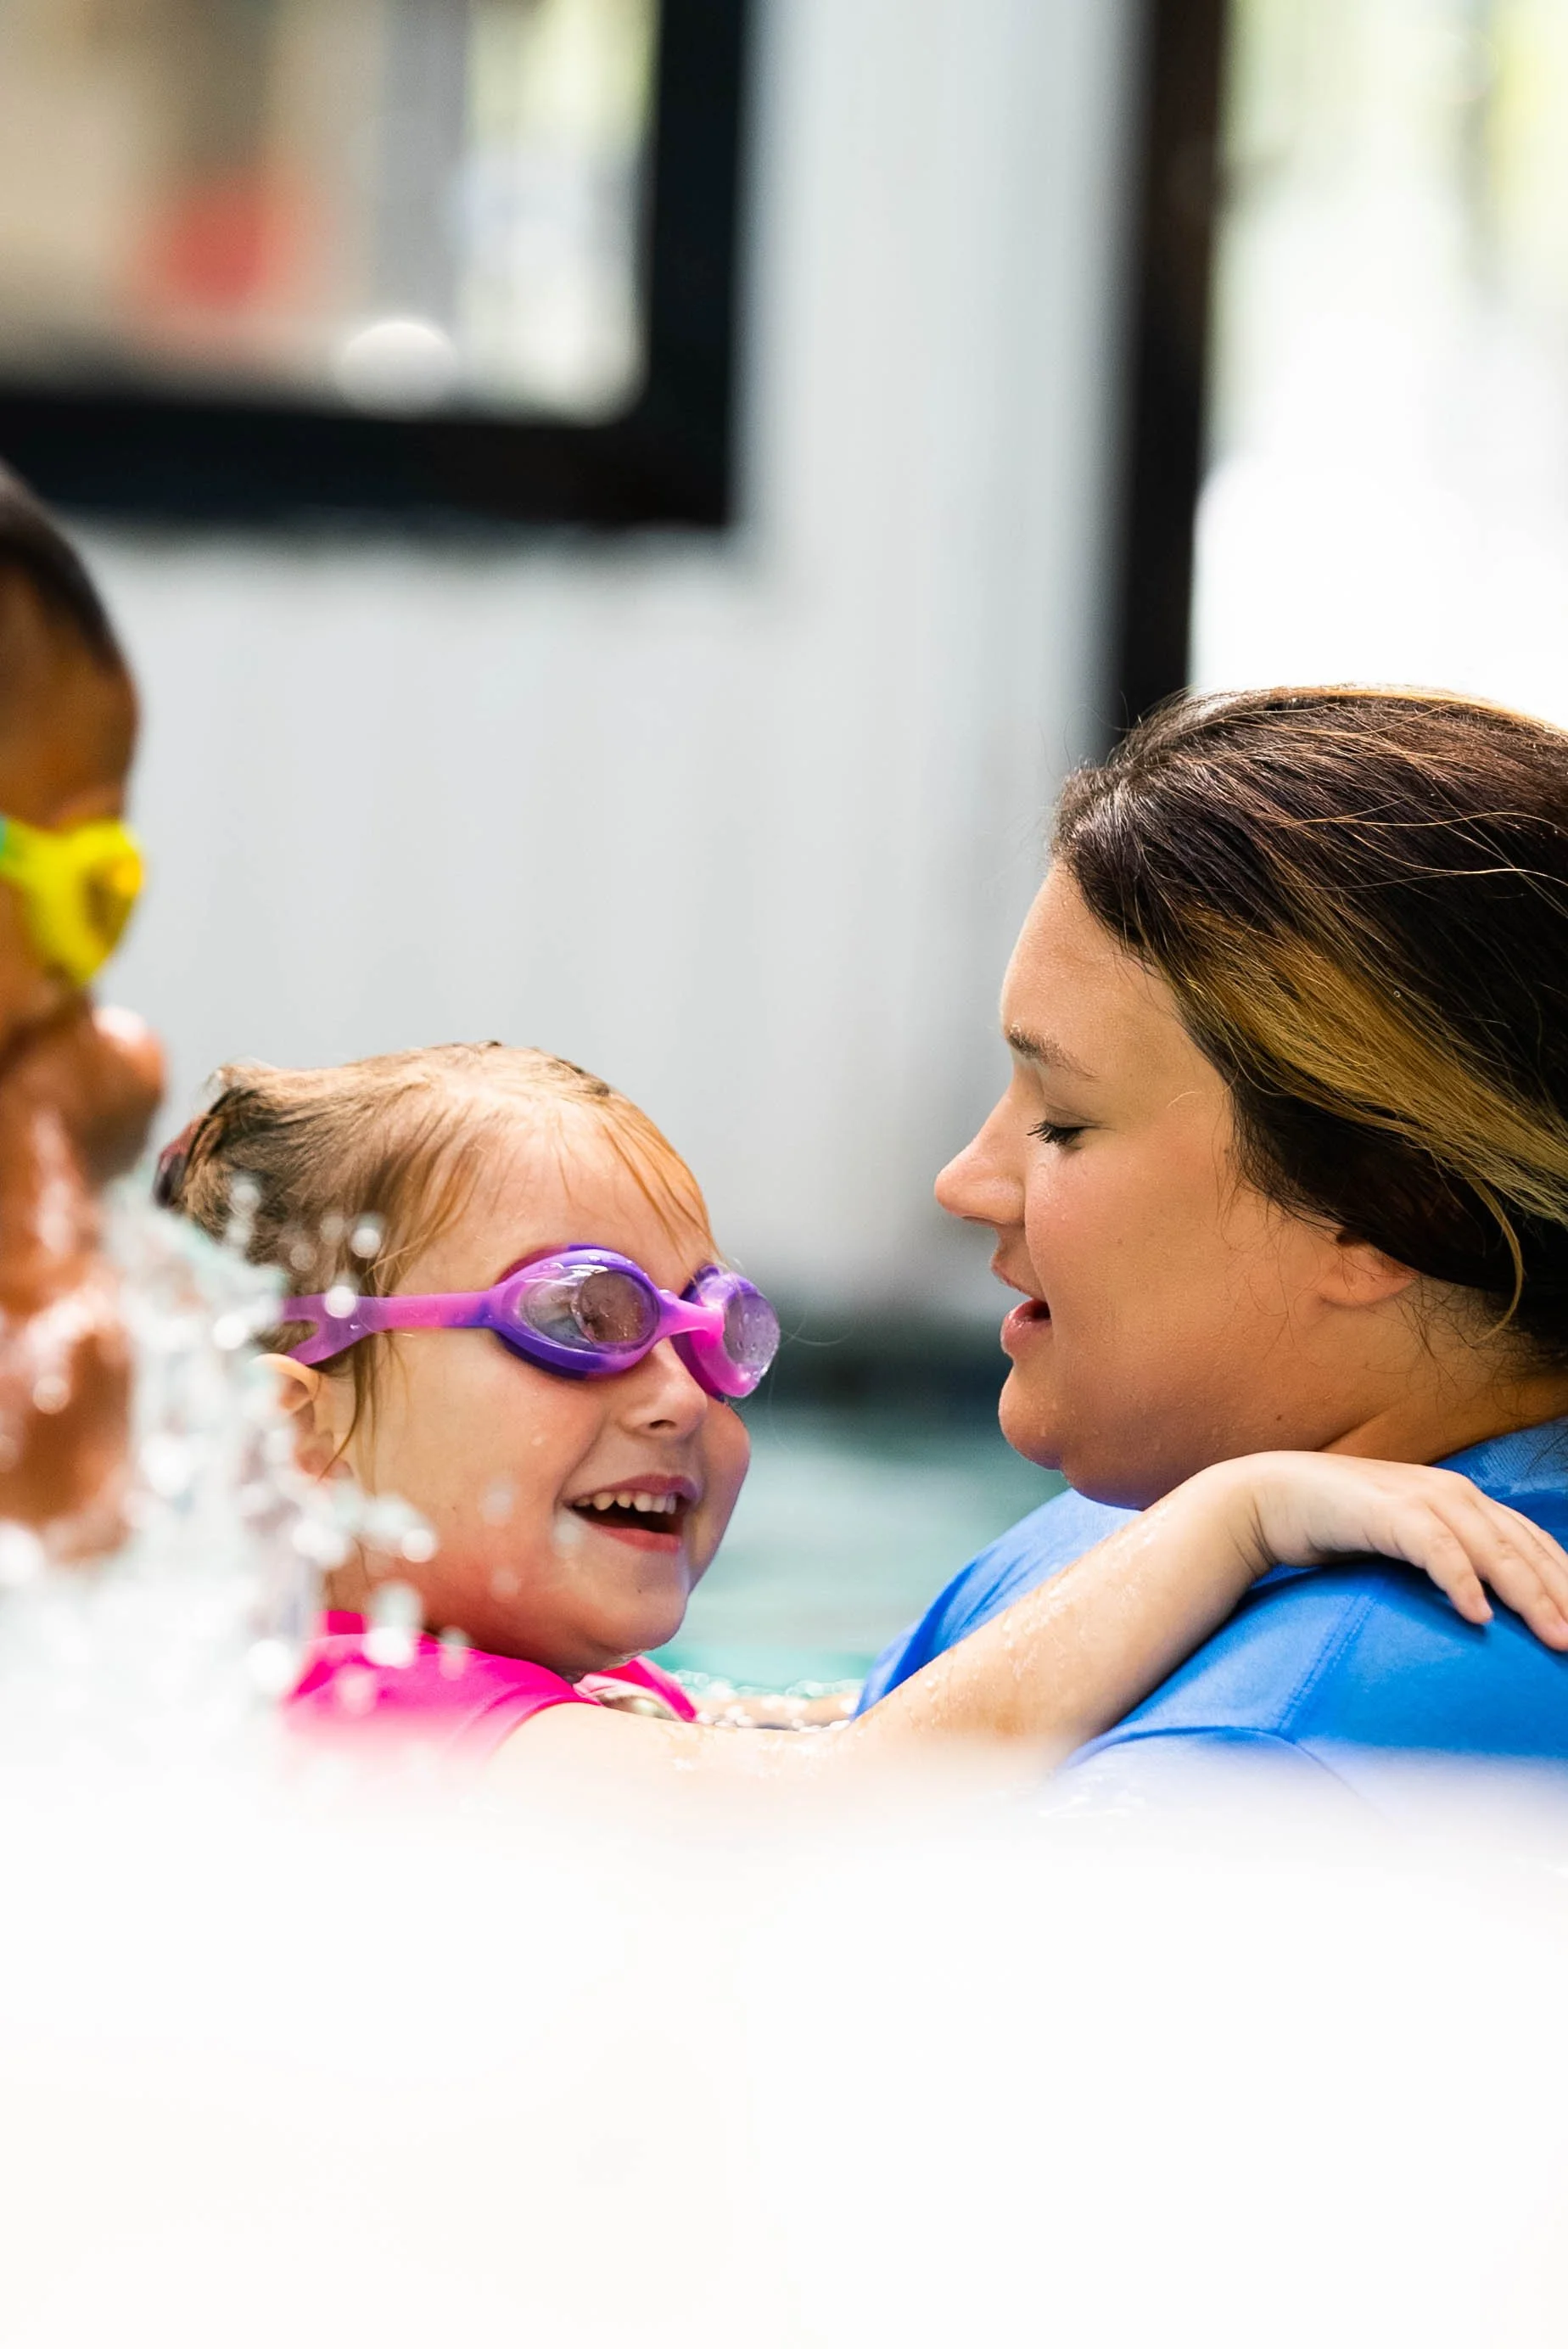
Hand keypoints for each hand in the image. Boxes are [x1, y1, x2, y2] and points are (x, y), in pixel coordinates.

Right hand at [1184, 1451, 1567, 1650]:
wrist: (1267, 1498)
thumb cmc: (1338, 1528)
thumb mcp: (1404, 1545)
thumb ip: (1443, 1562)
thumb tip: (1484, 1610)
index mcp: (1462, 1501)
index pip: (1531, 1542)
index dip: (1564, 1581)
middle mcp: (1451, 1493)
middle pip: (1523, 1548)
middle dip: (1560, 1595)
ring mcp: (1418, 1497)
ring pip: (1491, 1547)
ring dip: (1527, 1593)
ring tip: (1554, 1634)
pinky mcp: (1385, 1510)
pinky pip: (1434, 1547)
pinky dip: (1460, 1579)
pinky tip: (1478, 1614)